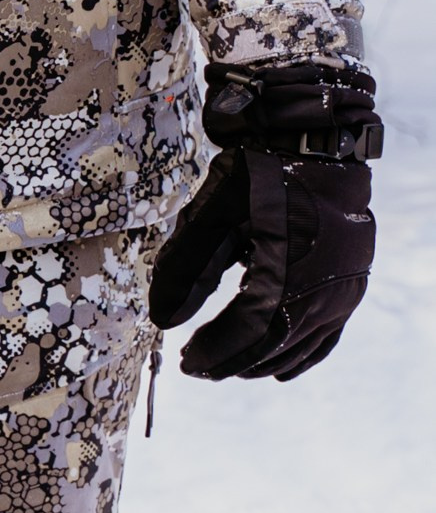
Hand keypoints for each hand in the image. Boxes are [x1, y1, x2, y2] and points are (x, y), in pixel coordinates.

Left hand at [148, 61, 379, 381]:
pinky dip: (303, 353)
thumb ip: (185, 268)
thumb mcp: (212, 212)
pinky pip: (329, 332)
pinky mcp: (352, 282)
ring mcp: (345, 286)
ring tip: (228, 366)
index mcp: (288, 268)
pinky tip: (278, 369)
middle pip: (275, 344)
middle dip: (234, 361)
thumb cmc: (258, 173)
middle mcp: (325, 285)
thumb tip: (161, 321)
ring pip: (303, 343)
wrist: (315, 143)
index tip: (185, 362)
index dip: (215, 351)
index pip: (248, 330)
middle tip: (198, 368)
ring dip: (264, 361)